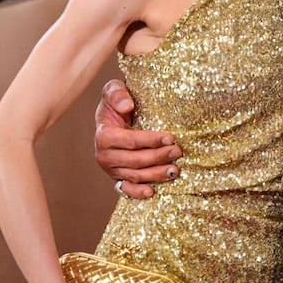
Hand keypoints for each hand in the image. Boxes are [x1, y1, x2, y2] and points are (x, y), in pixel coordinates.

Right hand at [95, 79, 181, 198]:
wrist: (112, 117)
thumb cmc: (116, 102)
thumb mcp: (113, 90)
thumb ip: (117, 94)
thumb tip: (127, 106)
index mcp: (104, 135)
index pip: (131, 141)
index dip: (152, 140)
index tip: (171, 137)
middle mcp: (104, 155)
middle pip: (136, 160)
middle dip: (159, 157)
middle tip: (178, 151)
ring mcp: (110, 169)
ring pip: (136, 175)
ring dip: (156, 174)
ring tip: (175, 169)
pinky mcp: (117, 178)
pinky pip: (127, 189)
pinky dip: (138, 192)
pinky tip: (152, 192)